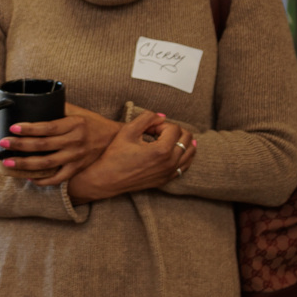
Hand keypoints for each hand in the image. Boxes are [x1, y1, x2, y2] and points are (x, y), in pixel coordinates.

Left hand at [0, 105, 120, 186]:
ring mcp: (76, 157)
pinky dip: (43, 180)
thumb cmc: (91, 122)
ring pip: (47, 163)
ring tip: (7, 163)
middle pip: (43, 145)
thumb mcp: (77, 111)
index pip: (48, 127)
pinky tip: (29, 177)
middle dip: (20, 145)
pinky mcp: (77, 168)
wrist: (113, 138)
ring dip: (25, 164)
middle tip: (3, 144)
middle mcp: (75, 141)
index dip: (29, 129)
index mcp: (74, 124)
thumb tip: (34, 101)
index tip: (13, 128)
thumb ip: (58, 108)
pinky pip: (58, 178)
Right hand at [68, 111, 197, 201]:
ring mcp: (170, 172)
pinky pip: (185, 165)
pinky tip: (172, 151)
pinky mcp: (167, 179)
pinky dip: (183, 155)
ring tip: (166, 139)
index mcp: (162, 150)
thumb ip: (146, 118)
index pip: (174, 128)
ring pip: (190, 151)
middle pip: (187, 138)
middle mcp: (170, 162)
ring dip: (181, 141)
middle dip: (173, 131)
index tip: (148, 129)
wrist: (105, 180)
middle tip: (157, 133)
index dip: (161, 124)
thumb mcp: (127, 132)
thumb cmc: (114, 156)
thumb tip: (161, 116)